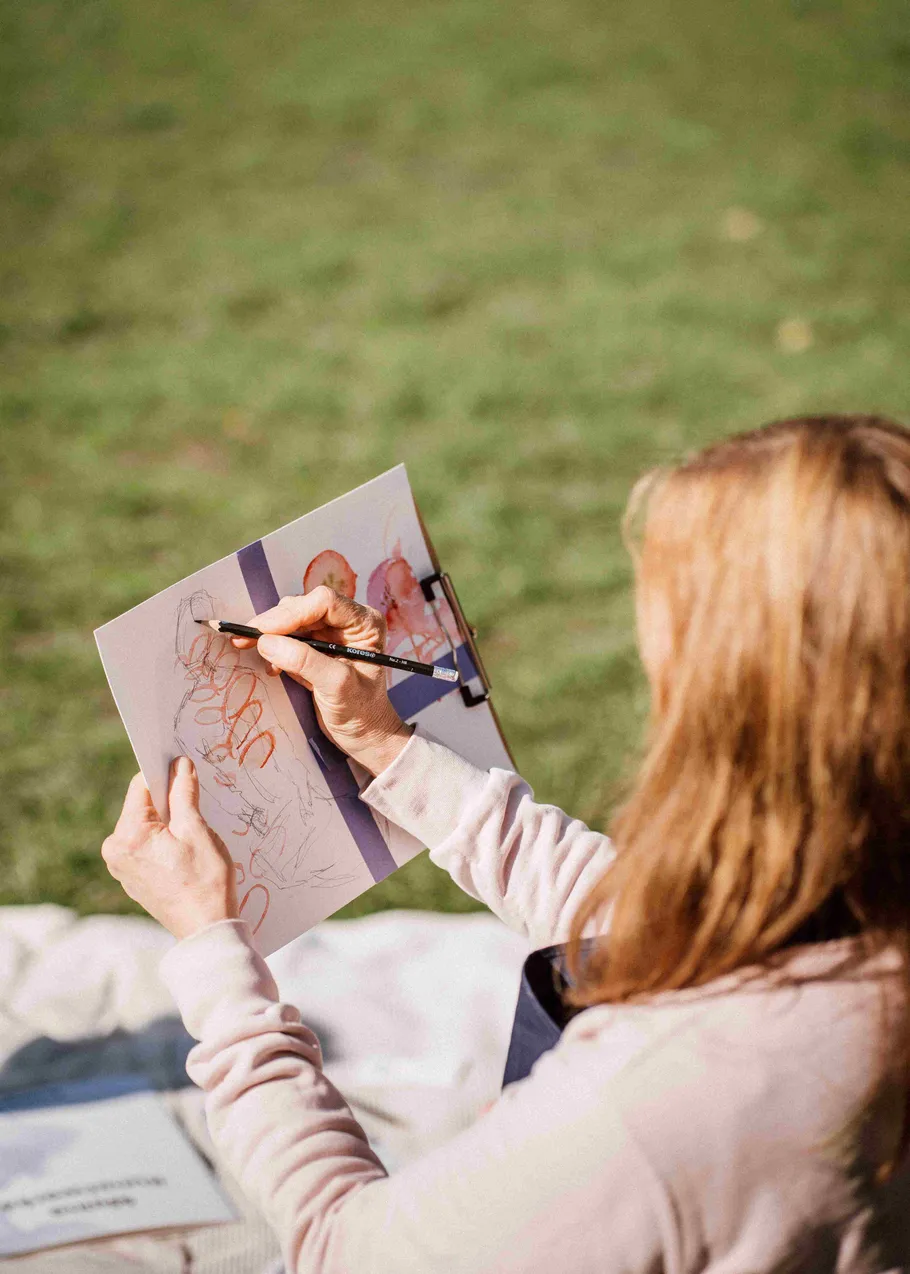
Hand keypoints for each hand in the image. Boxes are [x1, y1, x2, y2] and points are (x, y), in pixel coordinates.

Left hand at [102, 758, 237, 939]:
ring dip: (169, 822)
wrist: (206, 928)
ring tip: (192, 838)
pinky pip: (146, 845)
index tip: (185, 770)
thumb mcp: (197, 830)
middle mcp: (115, 850)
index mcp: (127, 835)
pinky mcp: (131, 876)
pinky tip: (184, 854)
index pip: (141, 786)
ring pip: (146, 825)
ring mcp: (121, 866)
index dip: (165, 774)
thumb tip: (180, 765)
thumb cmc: (204, 881)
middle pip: (143, 806)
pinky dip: (164, 840)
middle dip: (169, 802)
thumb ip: (184, 793)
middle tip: (196, 812)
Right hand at [232, 586, 412, 774]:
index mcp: (364, 623)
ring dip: (270, 634)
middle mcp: (348, 621)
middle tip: (245, 638)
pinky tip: (272, 667)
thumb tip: (267, 642)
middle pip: (304, 607)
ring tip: (253, 650)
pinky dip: (274, 647)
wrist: (363, 734)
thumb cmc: (360, 711)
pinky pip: (288, 636)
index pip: (324, 602)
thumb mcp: (336, 686)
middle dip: (274, 622)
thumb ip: (304, 661)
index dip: (291, 613)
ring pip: (292, 619)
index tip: (264, 630)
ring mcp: (331, 633)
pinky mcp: (315, 647)